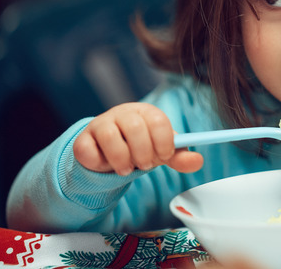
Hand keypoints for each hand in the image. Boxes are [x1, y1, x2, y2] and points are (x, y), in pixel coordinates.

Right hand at [73, 103, 203, 175]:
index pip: (158, 120)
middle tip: (145, 165)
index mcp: (146, 112)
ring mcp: (100, 124)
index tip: (164, 156)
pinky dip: (99, 163)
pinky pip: (87, 150)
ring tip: (127, 169)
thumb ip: (179, 156)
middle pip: (135, 128)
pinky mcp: (82, 140)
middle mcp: (123, 114)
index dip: (164, 142)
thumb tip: (198, 161)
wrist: (110, 153)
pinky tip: (106, 165)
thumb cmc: (140, 147)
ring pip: (110, 137)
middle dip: (144, 153)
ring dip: (122, 159)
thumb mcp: (161, 151)